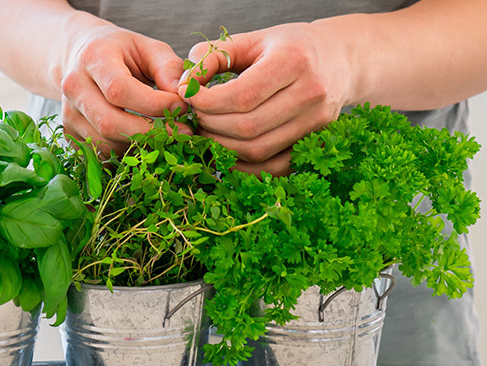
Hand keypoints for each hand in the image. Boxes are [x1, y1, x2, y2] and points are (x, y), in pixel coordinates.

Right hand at [60, 23, 187, 155]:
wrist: (82, 57)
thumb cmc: (121, 52)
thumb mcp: (148, 48)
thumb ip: (169, 68)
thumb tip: (184, 96)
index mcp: (94, 58)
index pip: (120, 90)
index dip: (153, 104)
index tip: (181, 107)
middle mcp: (74, 86)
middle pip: (109, 123)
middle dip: (149, 133)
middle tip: (179, 131)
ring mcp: (68, 112)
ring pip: (106, 143)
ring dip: (139, 145)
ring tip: (163, 135)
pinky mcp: (70, 132)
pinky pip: (100, 153)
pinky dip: (125, 152)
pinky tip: (141, 139)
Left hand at [178, 22, 351, 175]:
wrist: (339, 60)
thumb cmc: (289, 48)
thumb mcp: (252, 39)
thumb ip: (214, 56)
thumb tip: (184, 85)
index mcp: (294, 60)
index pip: (242, 95)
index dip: (206, 102)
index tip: (188, 96)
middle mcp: (310, 94)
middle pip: (247, 127)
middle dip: (211, 125)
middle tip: (196, 117)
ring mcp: (316, 123)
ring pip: (257, 151)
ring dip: (222, 147)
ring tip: (208, 132)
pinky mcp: (314, 144)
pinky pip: (272, 168)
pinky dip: (243, 166)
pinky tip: (227, 151)